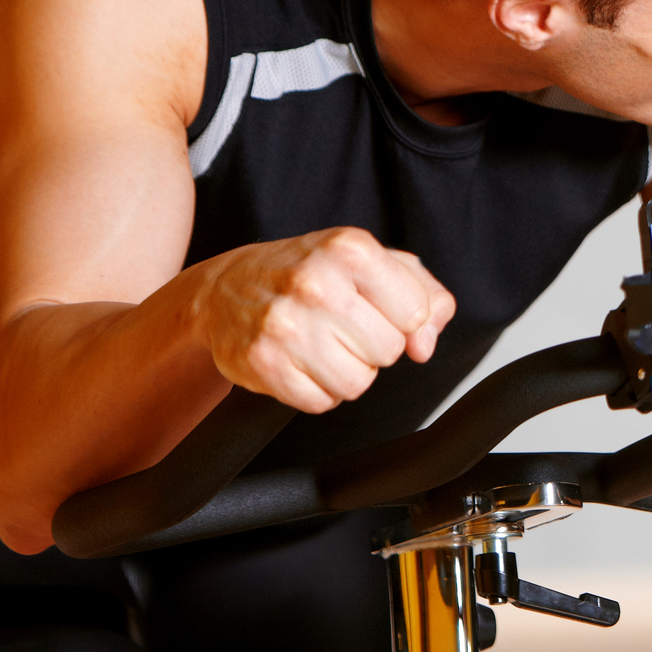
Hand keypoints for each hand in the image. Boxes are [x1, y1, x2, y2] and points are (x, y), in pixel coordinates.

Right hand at [192, 227, 456, 412]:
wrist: (225, 289)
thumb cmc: (311, 274)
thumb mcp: (375, 263)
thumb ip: (426, 297)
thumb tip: (425, 345)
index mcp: (350, 250)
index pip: (416, 313)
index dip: (402, 319)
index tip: (376, 308)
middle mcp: (316, 283)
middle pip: (389, 351)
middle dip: (372, 346)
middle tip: (341, 326)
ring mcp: (285, 324)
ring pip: (357, 383)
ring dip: (346, 371)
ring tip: (320, 343)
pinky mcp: (261, 361)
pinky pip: (320, 401)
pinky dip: (315, 389)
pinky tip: (298, 360)